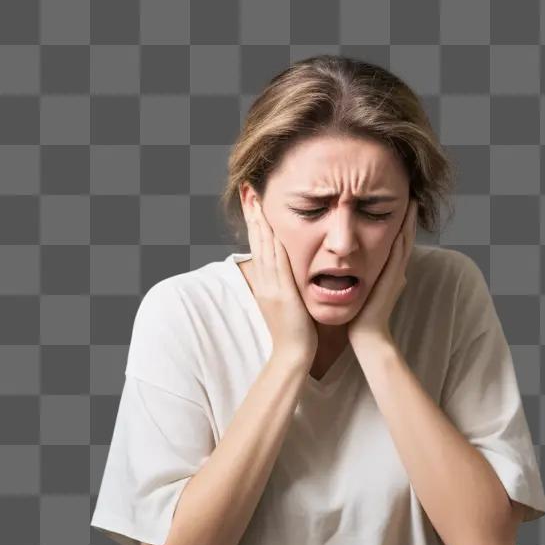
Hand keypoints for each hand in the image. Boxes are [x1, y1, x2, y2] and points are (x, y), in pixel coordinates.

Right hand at [243, 198, 317, 365]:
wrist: (294, 355)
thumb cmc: (297, 332)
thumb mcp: (288, 302)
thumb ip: (288, 285)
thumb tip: (290, 272)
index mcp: (266, 282)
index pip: (259, 245)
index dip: (255, 222)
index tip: (253, 200)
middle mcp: (265, 281)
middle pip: (256, 240)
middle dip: (252, 214)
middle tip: (247, 189)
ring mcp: (271, 287)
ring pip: (263, 248)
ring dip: (259, 222)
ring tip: (254, 199)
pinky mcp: (281, 293)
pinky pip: (276, 263)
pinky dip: (272, 243)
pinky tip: (272, 227)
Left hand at [348, 199, 416, 350]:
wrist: (367, 335)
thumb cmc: (363, 315)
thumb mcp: (368, 290)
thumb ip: (372, 278)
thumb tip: (368, 267)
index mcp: (392, 271)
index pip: (400, 241)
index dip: (404, 223)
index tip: (405, 204)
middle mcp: (397, 270)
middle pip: (406, 237)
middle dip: (409, 217)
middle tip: (414, 195)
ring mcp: (396, 275)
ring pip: (405, 242)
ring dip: (409, 223)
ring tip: (412, 202)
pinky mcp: (391, 280)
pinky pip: (397, 255)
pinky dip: (401, 239)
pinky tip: (401, 225)